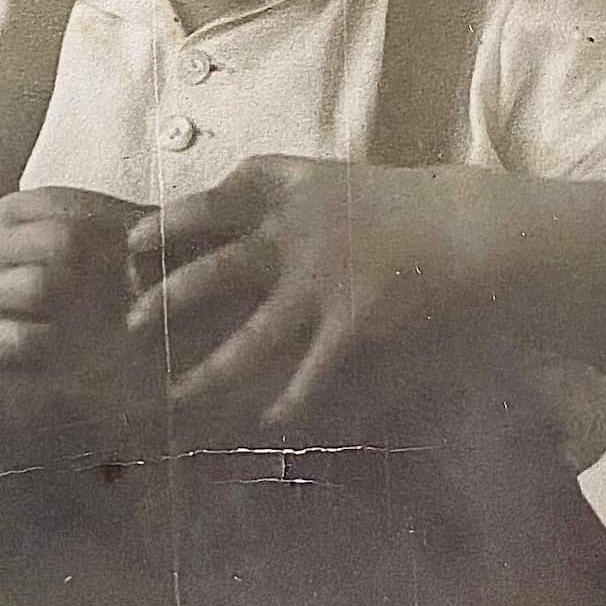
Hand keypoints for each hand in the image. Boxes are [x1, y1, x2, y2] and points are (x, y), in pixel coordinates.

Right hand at [0, 187, 141, 394]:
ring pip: (42, 286)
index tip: (149, 246)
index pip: (76, 203)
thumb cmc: (18, 267)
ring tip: (92, 312)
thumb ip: (96, 222)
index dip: (119, 224)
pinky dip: (51, 341)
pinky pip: (26, 337)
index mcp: (18, 210)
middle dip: (102, 263)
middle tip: (128, 283)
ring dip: (76, 303)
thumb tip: (170, 219)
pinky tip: (62, 342)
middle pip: (64, 239)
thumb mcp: (41, 231)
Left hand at [126, 156, 497, 424]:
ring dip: (210, 372)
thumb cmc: (404, 210)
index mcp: (292, 193)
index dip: (167, 222)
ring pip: (250, 338)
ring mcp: (324, 282)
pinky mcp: (355, 325)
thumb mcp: (336, 185)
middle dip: (164, 301)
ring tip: (176, 396)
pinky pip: (309, 374)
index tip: (131, 243)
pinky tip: (270, 420)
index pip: (212, 202)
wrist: (478, 232)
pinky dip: (288, 401)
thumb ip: (282, 200)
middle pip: (213, 270)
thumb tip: (223, 227)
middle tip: (127, 326)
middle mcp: (298, 235)